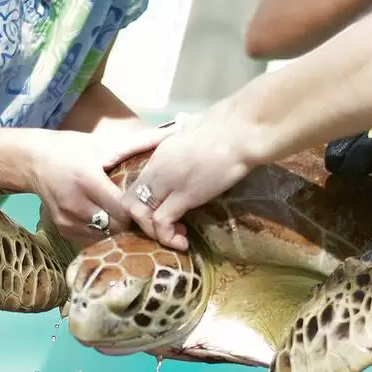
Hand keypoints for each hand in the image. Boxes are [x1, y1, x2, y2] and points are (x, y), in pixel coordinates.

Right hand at [26, 125, 171, 245]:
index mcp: (88, 181)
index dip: (141, 210)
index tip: (151, 205)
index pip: (124, 209)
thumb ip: (138, 143)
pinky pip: (94, 239)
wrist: (30, 161)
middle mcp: (77, 205)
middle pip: (118, 226)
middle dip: (134, 222)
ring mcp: (69, 221)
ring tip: (129, 217)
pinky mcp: (64, 230)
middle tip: (145, 213)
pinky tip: (111, 220)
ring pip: (107, 235)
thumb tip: (171, 132)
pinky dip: (106, 232)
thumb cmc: (70, 149)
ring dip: (120, 229)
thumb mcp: (102, 143)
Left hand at [119, 107, 255, 249]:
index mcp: (159, 154)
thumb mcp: (196, 135)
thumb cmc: (227, 129)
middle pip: (130, 203)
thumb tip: (190, 149)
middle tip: (168, 230)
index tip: (161, 215)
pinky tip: (183, 242)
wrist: (241, 131)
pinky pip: (162, 221)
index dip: (142, 207)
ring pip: (141, 215)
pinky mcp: (185, 195)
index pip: (135, 187)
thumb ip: (186, 149)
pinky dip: (168, 237)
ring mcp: (168, 181)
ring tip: (178, 239)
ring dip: (156, 234)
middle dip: (144, 223)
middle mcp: (157, 168)